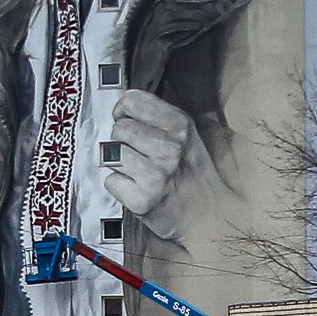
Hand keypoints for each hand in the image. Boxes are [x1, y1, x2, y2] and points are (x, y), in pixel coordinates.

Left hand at [100, 89, 197, 218]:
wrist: (206, 215)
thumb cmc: (191, 174)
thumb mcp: (186, 135)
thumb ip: (158, 117)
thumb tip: (122, 104)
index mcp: (180, 125)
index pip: (132, 100)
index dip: (123, 110)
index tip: (126, 120)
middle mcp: (169, 148)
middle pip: (119, 128)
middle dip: (121, 140)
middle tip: (138, 153)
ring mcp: (156, 175)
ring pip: (111, 153)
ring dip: (118, 163)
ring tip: (138, 171)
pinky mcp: (142, 200)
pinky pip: (111, 181)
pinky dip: (119, 186)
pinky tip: (137, 189)